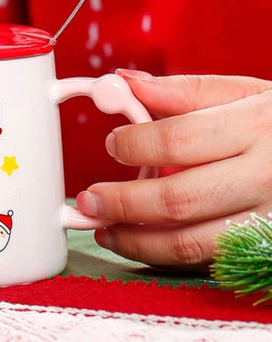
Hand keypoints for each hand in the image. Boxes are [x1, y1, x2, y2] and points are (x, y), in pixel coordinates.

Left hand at [76, 70, 271, 270]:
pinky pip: (207, 260)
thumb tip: (124, 82)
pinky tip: (138, 242)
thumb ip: (182, 90)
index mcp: (256, 126)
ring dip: (136, 241)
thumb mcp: (244, 93)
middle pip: (178, 199)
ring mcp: (269, 220)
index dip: (135, 145)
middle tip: (88, 200)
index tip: (111, 144)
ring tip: (103, 229)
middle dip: (122, 202)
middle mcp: (265, 177)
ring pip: (191, 242)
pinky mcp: (266, 249)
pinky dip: (164, 255)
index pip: (179, 140)